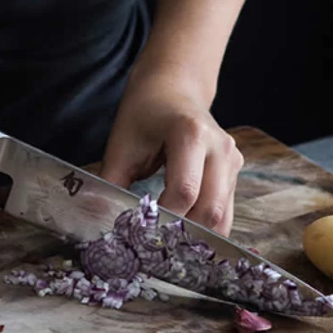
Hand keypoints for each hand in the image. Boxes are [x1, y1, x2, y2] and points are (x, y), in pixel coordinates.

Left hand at [99, 69, 243, 235]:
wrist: (173, 88)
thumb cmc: (144, 113)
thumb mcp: (121, 145)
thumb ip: (110, 183)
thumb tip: (97, 218)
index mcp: (192, 134)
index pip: (184, 192)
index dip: (162, 218)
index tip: (139, 231)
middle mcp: (220, 148)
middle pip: (210, 209)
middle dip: (181, 233)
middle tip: (153, 245)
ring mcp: (232, 159)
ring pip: (222, 216)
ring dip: (195, 234)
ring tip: (166, 241)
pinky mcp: (234, 170)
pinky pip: (225, 210)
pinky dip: (204, 226)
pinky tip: (181, 229)